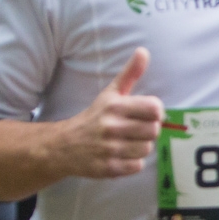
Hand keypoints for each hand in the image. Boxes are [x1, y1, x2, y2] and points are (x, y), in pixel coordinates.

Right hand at [57, 48, 164, 179]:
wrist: (63, 145)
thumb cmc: (93, 117)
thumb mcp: (110, 93)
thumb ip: (130, 74)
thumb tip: (144, 51)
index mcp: (115, 106)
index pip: (155, 109)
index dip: (155, 112)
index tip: (145, 114)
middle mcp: (112, 127)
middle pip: (154, 130)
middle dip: (148, 131)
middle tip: (135, 130)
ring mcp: (109, 149)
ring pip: (147, 149)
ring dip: (140, 147)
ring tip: (127, 142)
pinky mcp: (108, 168)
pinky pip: (137, 166)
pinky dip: (132, 163)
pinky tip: (121, 155)